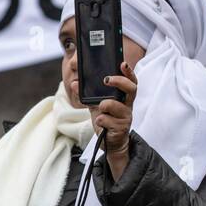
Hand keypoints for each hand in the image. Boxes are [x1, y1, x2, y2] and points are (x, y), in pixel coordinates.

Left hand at [95, 61, 136, 178]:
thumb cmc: (105, 118)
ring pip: (120, 107)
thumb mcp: (95, 104)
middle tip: (106, 80)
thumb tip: (74, 83)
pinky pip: (110, 121)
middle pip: (131, 90)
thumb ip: (86, 94)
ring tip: (100, 107)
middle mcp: (127, 105)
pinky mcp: (121, 128)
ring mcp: (125, 117)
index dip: (128, 72)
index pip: (130, 82)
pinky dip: (102, 120)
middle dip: (120, 82)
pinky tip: (99, 121)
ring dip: (107, 105)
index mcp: (123, 97)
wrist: (109, 141)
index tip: (122, 63)